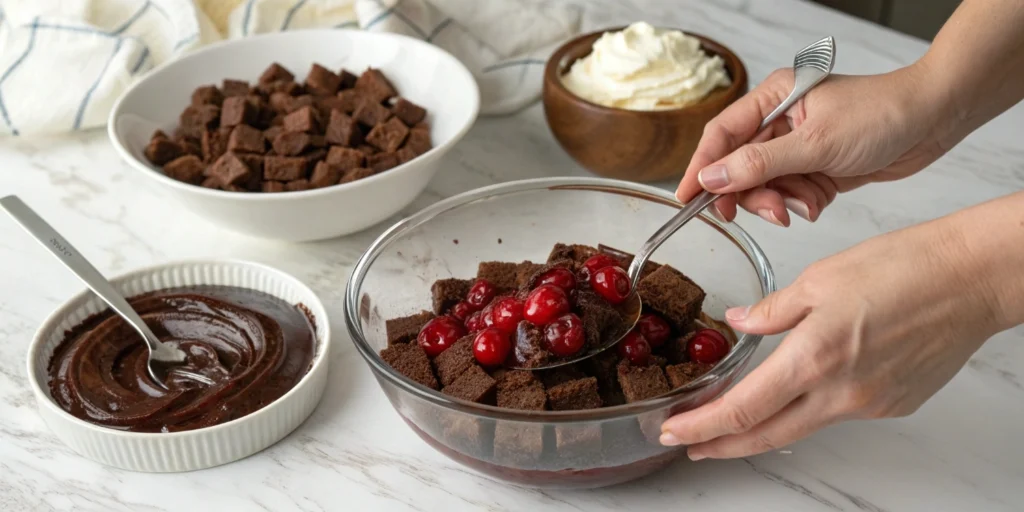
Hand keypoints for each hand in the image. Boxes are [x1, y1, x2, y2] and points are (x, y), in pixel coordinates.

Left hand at [658, 216, 1008, 458]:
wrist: (971, 279)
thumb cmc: (903, 267)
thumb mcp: (820, 278)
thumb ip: (773, 310)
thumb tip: (739, 323)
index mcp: (813, 357)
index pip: (742, 409)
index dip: (701, 427)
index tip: (672, 432)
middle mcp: (841, 393)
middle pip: (765, 435)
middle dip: (720, 446)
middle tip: (690, 446)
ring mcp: (869, 405)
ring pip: (802, 426)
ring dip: (763, 427)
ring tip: (735, 420)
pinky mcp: (892, 405)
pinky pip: (839, 412)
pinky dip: (811, 406)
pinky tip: (804, 389)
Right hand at [675, 62, 960, 225]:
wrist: (933, 120)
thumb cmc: (882, 114)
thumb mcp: (815, 144)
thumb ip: (760, 164)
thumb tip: (713, 179)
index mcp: (772, 99)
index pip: (721, 136)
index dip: (701, 168)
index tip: (686, 199)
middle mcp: (779, 122)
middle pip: (741, 168)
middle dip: (754, 194)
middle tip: (770, 212)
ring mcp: (797, 146)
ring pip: (766, 186)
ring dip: (782, 201)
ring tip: (806, 204)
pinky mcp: (815, 168)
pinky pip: (791, 194)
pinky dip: (803, 203)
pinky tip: (820, 201)